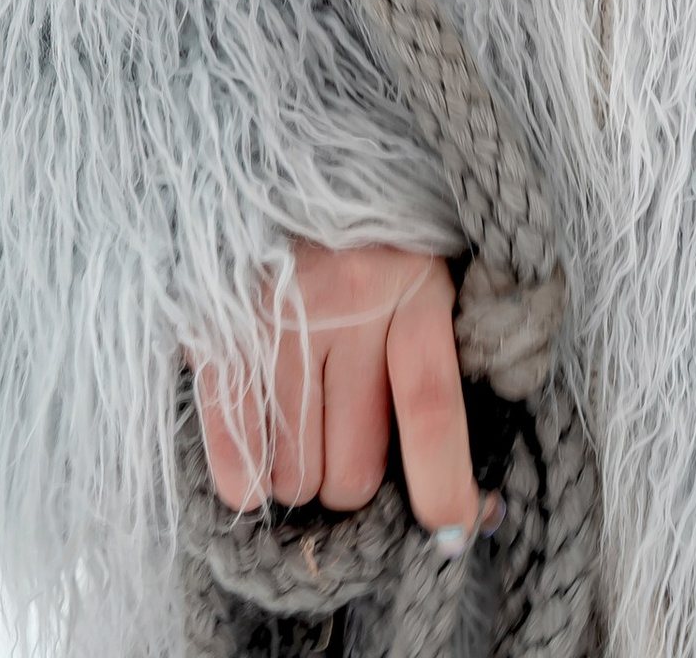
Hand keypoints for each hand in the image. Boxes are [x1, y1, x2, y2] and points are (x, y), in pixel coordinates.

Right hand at [193, 241, 479, 536]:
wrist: (272, 162)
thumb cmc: (371, 242)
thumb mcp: (429, 280)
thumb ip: (445, 374)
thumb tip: (478, 512)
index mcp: (414, 284)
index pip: (430, 407)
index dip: (443, 484)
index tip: (451, 533)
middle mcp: (344, 301)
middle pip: (353, 469)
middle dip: (352, 478)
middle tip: (348, 434)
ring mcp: (273, 320)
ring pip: (295, 478)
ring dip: (301, 475)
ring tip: (304, 424)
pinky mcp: (216, 337)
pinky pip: (237, 464)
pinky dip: (250, 482)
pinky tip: (262, 449)